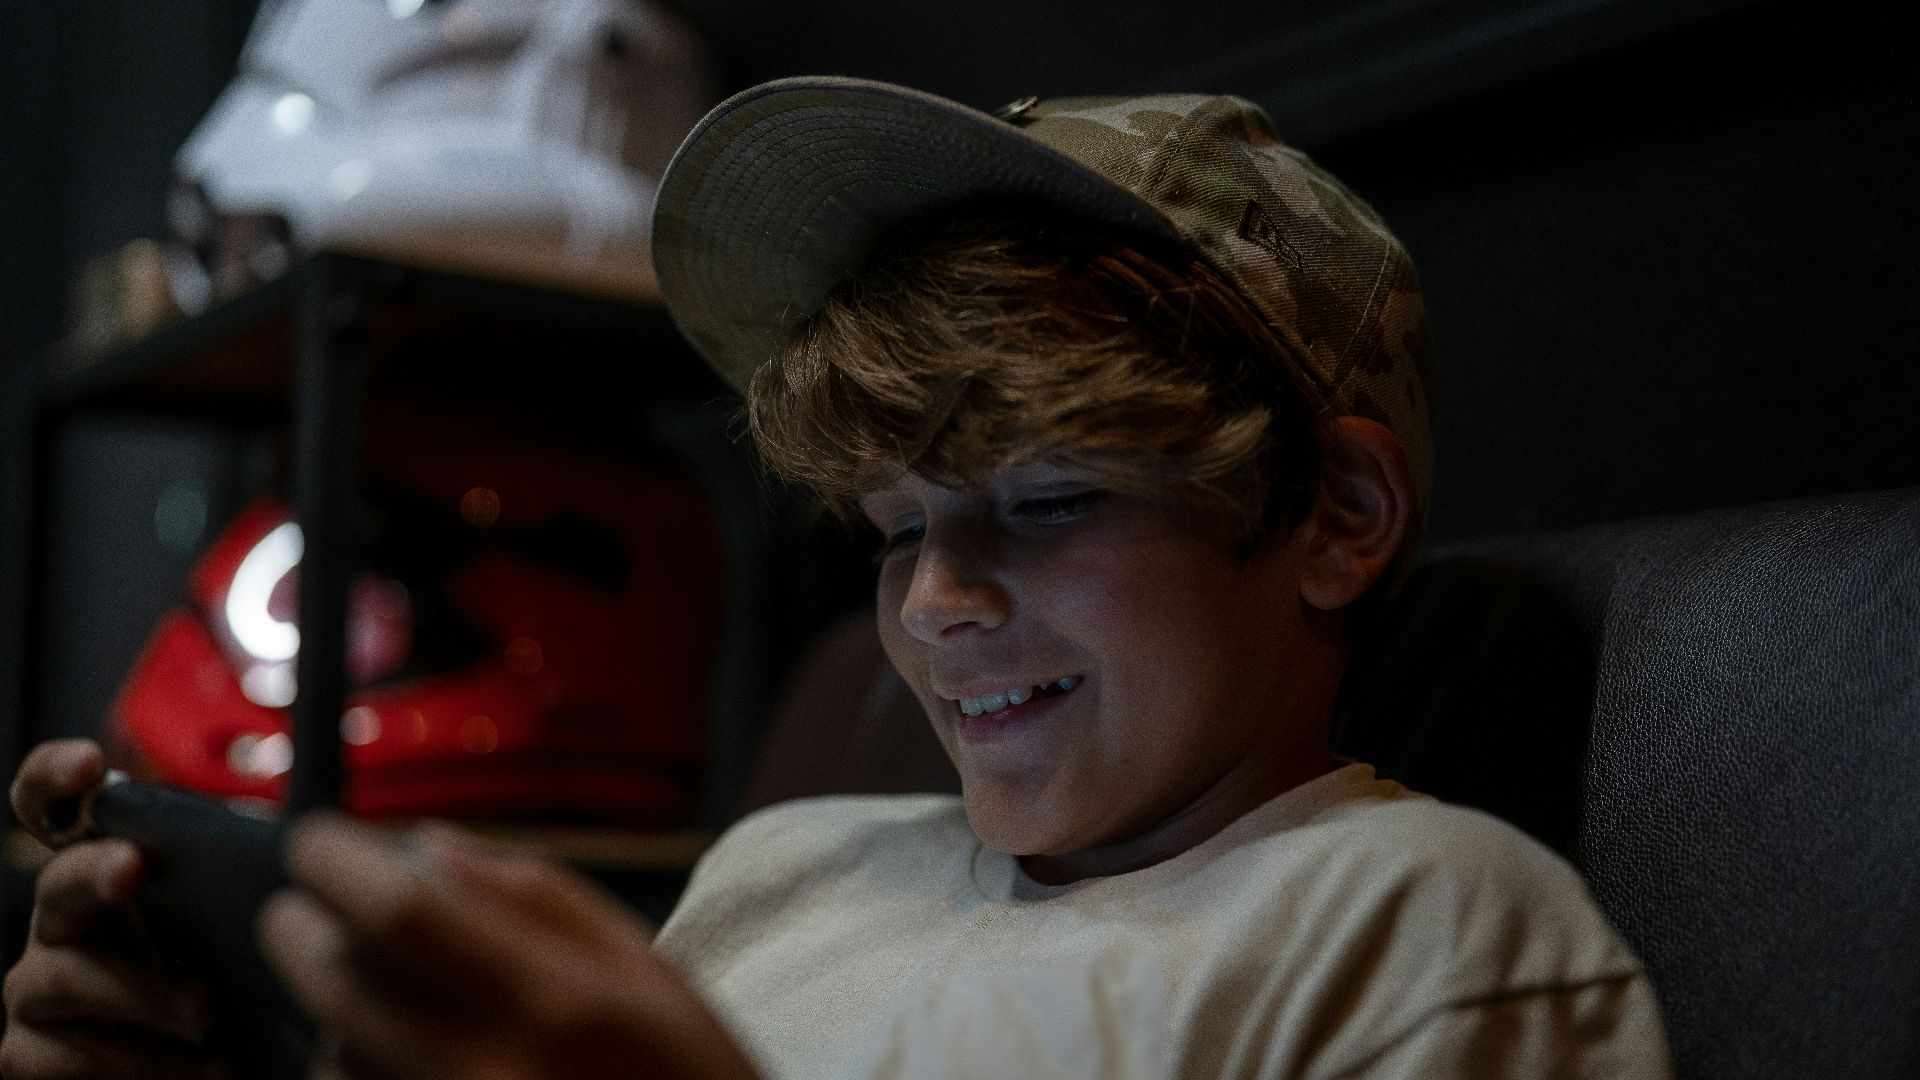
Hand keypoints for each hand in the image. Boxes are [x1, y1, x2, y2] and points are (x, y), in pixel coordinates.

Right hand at [1, 739, 226, 1079]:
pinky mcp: (32, 1052)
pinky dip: (125, 1063)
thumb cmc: (226, 970)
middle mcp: (61, 920)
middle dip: (92, 871)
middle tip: (132, 866)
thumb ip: (249, 872)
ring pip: (59, 976)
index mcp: (105, 868)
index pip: (52, 807)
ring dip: (135, 991)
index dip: (55, 778)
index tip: (89, 764)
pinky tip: (193, 1067)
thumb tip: (312, 844)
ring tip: (205, 1011)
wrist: (220, 1054)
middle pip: (55, 883)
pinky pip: (49, 1056)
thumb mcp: (243, 914)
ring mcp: (39, 986)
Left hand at [258, 814, 761, 1079]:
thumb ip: (541, 899)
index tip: (320, 842)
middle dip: (300, 931)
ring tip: (383, 995)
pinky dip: (351, 1068)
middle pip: (341, 984)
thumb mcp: (649, 972)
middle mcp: (487, 1072)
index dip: (341, 868)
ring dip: (333, 1007)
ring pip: (334, 1054)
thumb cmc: (688, 1078)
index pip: (407, 915)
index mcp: (555, 1004)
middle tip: (303, 904)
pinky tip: (391, 1054)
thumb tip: (429, 844)